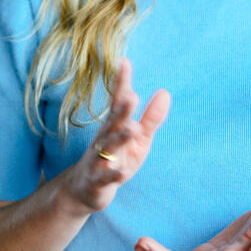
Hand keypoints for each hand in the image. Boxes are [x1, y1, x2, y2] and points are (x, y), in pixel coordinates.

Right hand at [62, 58, 170, 213]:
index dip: (121, 83)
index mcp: (114, 126)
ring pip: (108, 148)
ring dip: (119, 138)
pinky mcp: (96, 181)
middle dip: (122, 110)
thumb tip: (165, 92)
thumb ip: (151, 118)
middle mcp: (104, 139)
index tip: (124, 61)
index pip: (118, 102)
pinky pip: (105, 178)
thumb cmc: (116, 158)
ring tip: (131, 129)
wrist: (85, 189)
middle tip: (132, 95)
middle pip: (113, 122)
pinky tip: (122, 172)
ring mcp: (98, 160)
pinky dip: (113, 175)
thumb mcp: (138, 140)